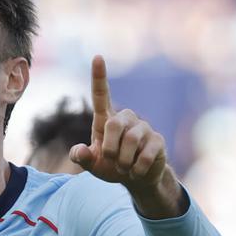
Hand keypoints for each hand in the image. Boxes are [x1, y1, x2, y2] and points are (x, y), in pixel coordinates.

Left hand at [69, 56, 183, 217]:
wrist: (137, 179)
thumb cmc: (112, 166)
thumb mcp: (93, 165)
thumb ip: (82, 158)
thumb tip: (78, 152)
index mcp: (106, 120)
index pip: (101, 95)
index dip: (99, 77)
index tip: (97, 57)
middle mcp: (126, 118)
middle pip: (114, 124)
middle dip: (110, 149)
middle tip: (112, 161)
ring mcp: (143, 128)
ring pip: (131, 141)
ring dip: (123, 161)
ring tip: (124, 167)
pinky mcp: (158, 140)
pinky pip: (145, 155)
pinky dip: (137, 169)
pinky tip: (137, 171)